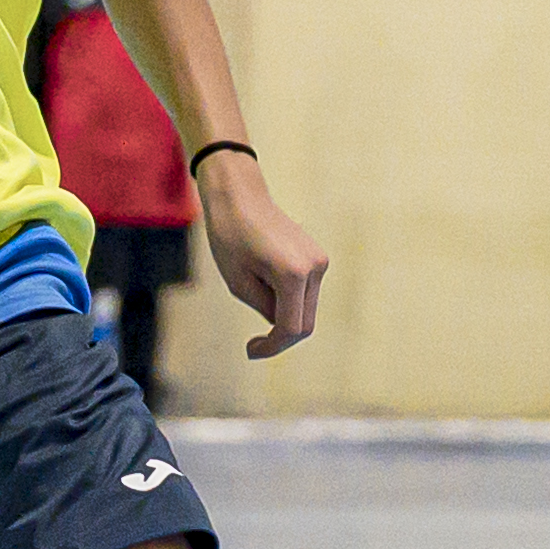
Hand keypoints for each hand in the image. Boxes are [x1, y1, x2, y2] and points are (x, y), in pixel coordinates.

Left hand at [196, 155, 328, 356]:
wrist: (239, 197)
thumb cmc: (230, 237)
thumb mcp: (239, 283)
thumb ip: (265, 309)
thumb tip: (283, 325)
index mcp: (293, 274)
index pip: (291, 328)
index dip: (272, 346)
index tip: (251, 351)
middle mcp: (314, 268)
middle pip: (305, 322)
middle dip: (280, 336)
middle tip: (254, 344)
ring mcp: (320, 261)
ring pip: (306, 308)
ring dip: (282, 315)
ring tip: (252, 292)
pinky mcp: (317, 258)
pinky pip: (305, 292)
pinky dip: (287, 300)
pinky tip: (263, 282)